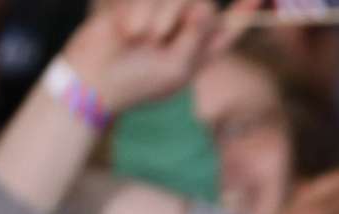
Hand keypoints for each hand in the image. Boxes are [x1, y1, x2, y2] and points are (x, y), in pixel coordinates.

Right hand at [64, 0, 256, 118]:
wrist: (94, 77)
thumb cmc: (139, 82)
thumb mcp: (177, 68)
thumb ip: (197, 39)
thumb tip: (205, 7)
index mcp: (200, 51)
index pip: (228, 29)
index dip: (243, 13)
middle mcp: (183, 29)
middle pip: (203, 5)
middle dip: (185, 15)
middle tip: (160, 37)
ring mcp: (159, 14)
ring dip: (158, 17)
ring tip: (140, 40)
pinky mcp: (135, 3)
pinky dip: (138, 13)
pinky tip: (127, 32)